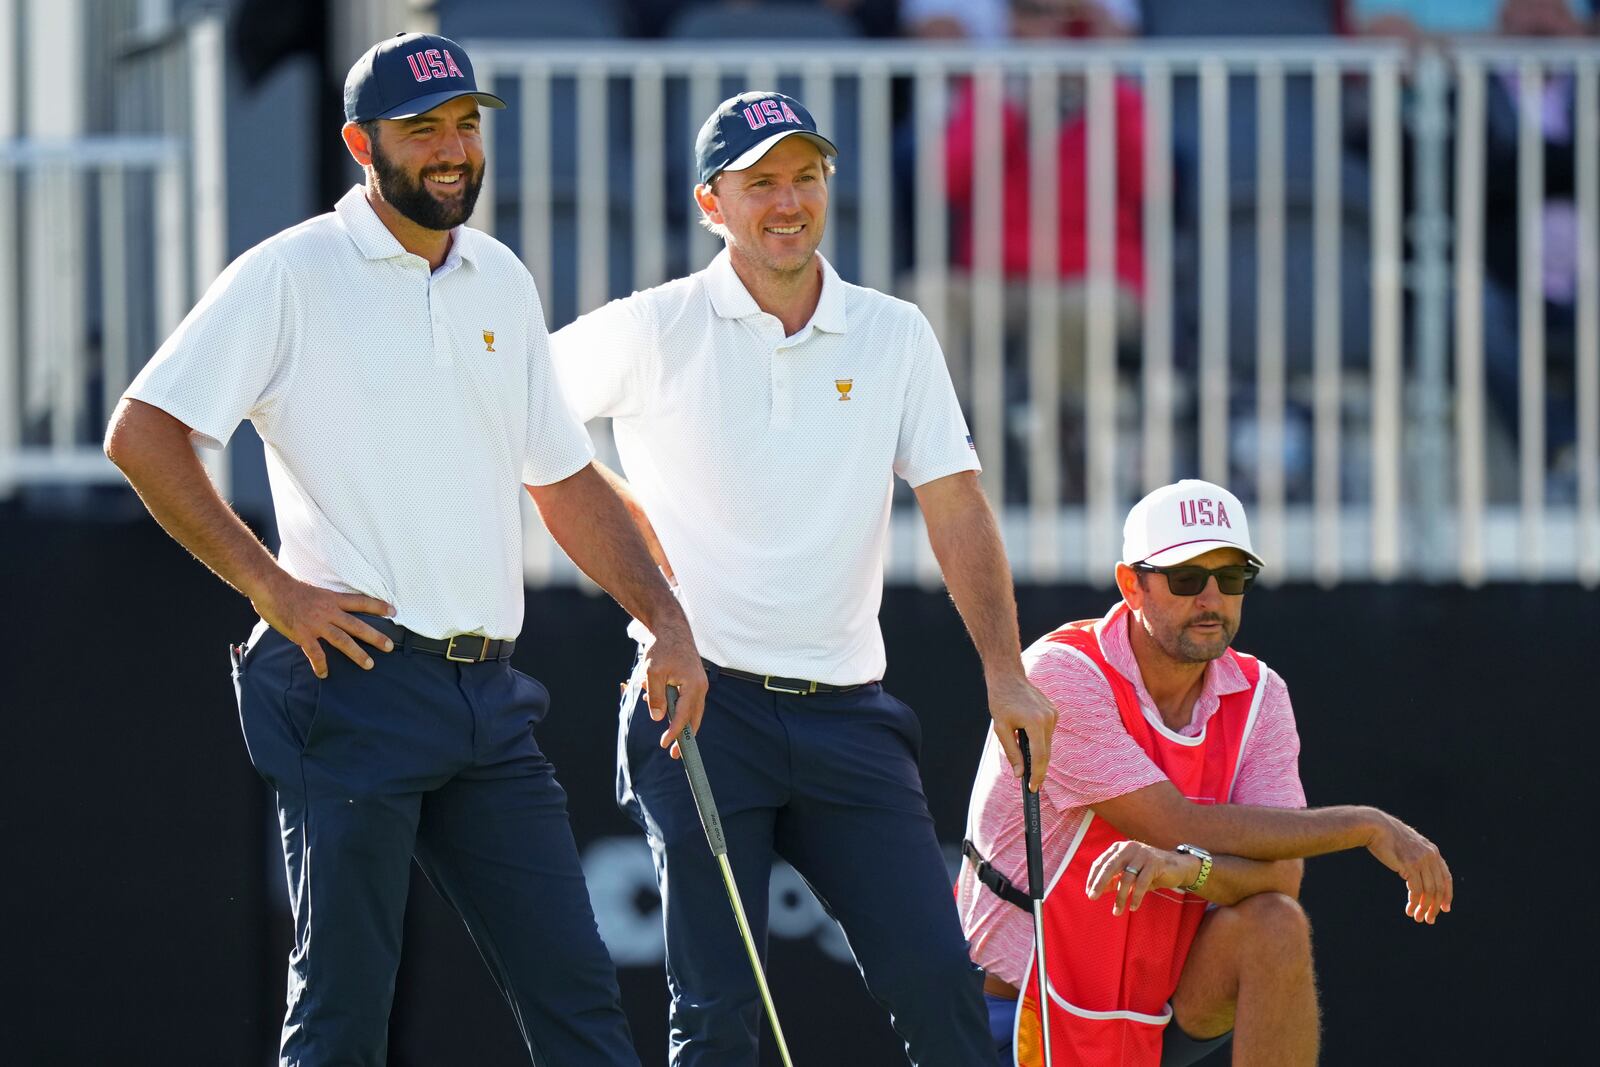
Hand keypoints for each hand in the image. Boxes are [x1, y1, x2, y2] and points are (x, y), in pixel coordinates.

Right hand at [251, 573, 394, 678]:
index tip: (393, 611)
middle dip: (375, 636)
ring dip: (357, 654)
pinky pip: (315, 653)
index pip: (360, 601)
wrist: (271, 586)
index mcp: (332, 598)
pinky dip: (320, 665)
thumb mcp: (314, 590)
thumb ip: (323, 600)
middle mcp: (328, 611)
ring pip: (343, 640)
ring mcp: (317, 624)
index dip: (377, 606)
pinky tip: (324, 674)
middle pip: (357, 625)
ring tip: (369, 664)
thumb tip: (326, 606)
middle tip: (389, 646)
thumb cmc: (288, 586)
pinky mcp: (303, 634)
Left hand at [641, 621, 707, 759]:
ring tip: (670, 737)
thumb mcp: (653, 673)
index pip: (684, 716)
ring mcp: (699, 684)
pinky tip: (662, 709)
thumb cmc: (663, 648)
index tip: (665, 744)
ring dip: (680, 723)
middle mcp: (700, 687)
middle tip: (676, 754)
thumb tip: (659, 718)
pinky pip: (688, 701)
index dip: (674, 732)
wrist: (672, 629)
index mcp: (693, 686)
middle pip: (695, 718)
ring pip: (692, 711)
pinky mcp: (694, 681)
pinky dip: (677, 709)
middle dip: (685, 736)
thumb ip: (656, 697)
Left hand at [988, 672, 1056, 792]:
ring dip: (1039, 754)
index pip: (1040, 756)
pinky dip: (1040, 741)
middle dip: (1039, 769)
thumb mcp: (1001, 729)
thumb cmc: (1001, 701)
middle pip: (1046, 752)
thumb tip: (1019, 773)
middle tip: (1032, 784)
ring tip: (1028, 764)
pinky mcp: (1053, 712)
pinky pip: (1047, 733)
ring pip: (1048, 744)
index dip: (1037, 775)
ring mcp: (1053, 714)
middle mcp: (1048, 718)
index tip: (1033, 788)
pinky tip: (1029, 742)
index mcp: (1035, 722)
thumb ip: (1012, 753)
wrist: (1008, 677)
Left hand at [1085, 840, 1196, 916]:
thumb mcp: (1128, 875)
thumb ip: (1113, 880)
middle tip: (1092, 898)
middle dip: (1099, 883)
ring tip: (1116, 912)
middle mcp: (1128, 848)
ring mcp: (1142, 854)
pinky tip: (1133, 907)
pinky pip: (1141, 883)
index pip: (1101, 862)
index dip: (1093, 878)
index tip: (1089, 892)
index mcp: (1119, 848)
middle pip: (1109, 866)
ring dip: (1120, 897)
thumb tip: (1096, 890)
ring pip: (1126, 878)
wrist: (1177, 867)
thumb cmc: (1148, 871)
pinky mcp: (1154, 863)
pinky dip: (1136, 897)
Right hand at [1364, 809, 1452, 923]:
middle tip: (1429, 919)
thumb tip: (1419, 874)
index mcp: (1433, 852)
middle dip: (1435, 907)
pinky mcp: (1409, 866)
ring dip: (1424, 908)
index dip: (1447, 895)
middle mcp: (1431, 856)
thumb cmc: (1388, 837)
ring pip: (1429, 891)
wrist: (1375, 827)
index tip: (1444, 909)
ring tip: (1418, 918)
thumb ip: (1418, 857)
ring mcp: (1421, 861)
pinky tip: (1409, 909)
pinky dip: (1414, 903)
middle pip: (1439, 888)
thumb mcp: (1409, 846)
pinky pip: (1416, 890)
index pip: (1446, 878)